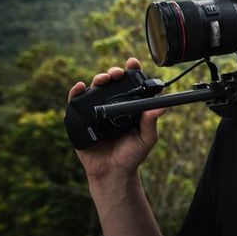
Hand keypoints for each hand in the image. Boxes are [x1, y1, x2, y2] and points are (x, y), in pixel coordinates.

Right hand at [68, 57, 165, 183]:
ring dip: (98, 79)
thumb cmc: (131, 155)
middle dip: (113, 73)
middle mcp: (112, 105)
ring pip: (95, 89)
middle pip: (112, 83)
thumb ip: (151, 122)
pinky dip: (75, 92)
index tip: (133, 63)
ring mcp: (96, 111)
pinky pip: (76, 103)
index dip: (132, 71)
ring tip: (103, 79)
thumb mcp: (146, 138)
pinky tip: (80, 86)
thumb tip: (161, 106)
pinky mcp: (81, 119)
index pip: (131, 84)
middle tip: (117, 73)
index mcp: (129, 106)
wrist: (112, 172)